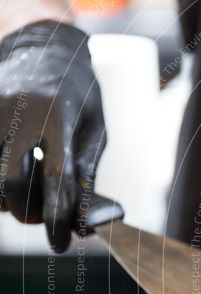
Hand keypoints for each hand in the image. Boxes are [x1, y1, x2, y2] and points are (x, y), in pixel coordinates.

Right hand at [0, 20, 105, 251]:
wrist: (42, 46)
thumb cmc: (77, 93)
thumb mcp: (94, 128)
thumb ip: (87, 170)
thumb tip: (84, 218)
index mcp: (59, 119)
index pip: (57, 181)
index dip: (58, 217)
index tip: (61, 242)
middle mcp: (21, 115)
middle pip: (12, 183)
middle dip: (27, 212)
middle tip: (41, 217)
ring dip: (6, 201)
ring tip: (24, 198)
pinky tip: (6, 185)